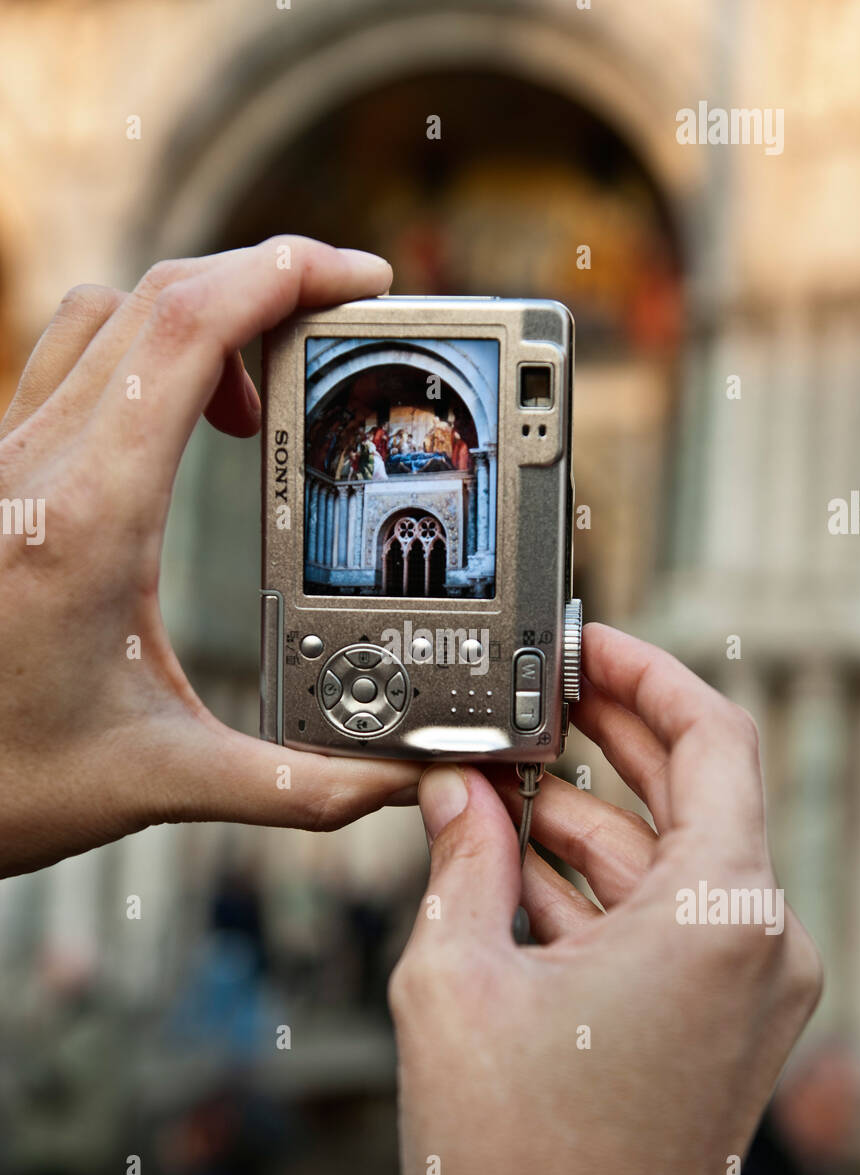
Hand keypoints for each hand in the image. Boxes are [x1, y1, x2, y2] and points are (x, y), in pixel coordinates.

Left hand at [0, 237, 420, 876]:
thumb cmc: (1, 780)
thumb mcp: (160, 781)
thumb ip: (295, 788)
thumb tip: (394, 787)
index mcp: (87, 517)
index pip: (189, 329)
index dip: (284, 276)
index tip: (359, 281)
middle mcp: (36, 466)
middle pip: (157, 297)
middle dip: (263, 281)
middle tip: (341, 317)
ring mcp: (7, 461)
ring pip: (106, 317)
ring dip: (197, 316)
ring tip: (263, 384)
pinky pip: (71, 362)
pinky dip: (145, 354)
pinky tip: (180, 424)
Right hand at [389, 623, 821, 1174]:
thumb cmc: (519, 1173)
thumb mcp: (456, 979)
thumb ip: (461, 858)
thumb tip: (455, 791)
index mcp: (722, 917)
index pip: (713, 738)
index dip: (645, 674)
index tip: (589, 644)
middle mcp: (759, 948)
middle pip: (692, 792)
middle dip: (603, 738)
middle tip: (531, 696)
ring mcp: (745, 992)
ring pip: (666, 860)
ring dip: (581, 816)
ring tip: (492, 782)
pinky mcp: (717, 1027)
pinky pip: (662, 921)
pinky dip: (593, 884)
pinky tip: (512, 856)